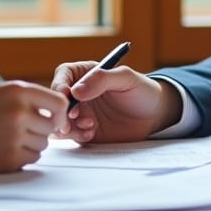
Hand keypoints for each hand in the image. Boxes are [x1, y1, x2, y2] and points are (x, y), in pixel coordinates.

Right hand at [0, 77, 66, 172]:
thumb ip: (19, 90)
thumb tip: (46, 99)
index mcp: (18, 92)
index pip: (59, 102)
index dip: (59, 112)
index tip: (54, 118)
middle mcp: (20, 113)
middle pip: (50, 126)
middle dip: (40, 129)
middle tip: (24, 130)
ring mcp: (15, 137)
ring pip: (43, 144)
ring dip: (33, 143)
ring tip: (13, 138)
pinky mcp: (10, 158)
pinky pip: (33, 158)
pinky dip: (24, 155)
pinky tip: (8, 149)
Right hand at [50, 61, 180, 142]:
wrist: (155, 116)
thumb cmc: (142, 91)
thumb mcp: (126, 78)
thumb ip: (102, 79)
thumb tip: (76, 90)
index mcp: (86, 74)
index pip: (63, 75)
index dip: (59, 86)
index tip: (66, 97)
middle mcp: (79, 93)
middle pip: (56, 100)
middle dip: (60, 111)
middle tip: (70, 120)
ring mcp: (80, 113)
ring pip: (59, 120)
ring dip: (68, 125)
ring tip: (90, 125)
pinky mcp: (84, 131)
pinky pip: (71, 136)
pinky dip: (77, 136)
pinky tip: (93, 133)